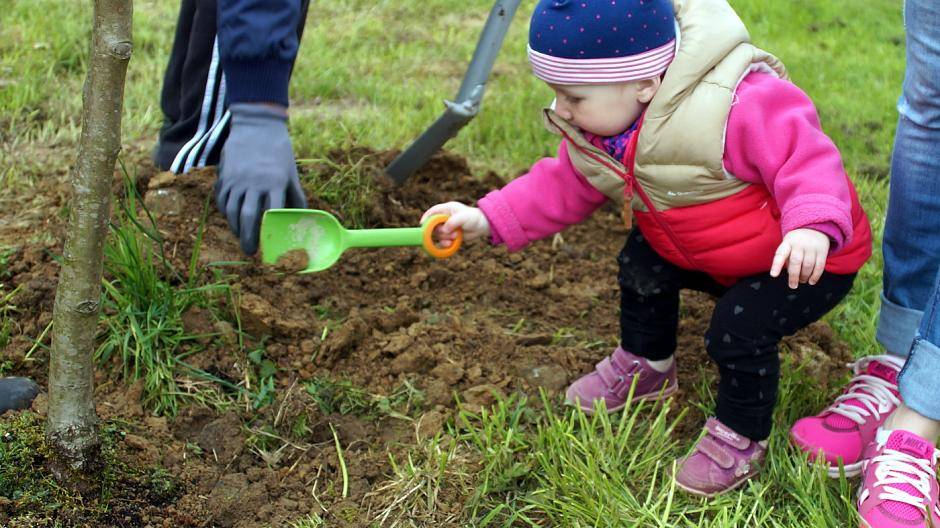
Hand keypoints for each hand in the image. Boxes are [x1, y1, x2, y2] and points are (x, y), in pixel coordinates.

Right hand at [216, 103, 306, 254]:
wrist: (257, 126)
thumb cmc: (279, 151)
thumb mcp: (291, 173)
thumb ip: (296, 196)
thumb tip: (301, 217)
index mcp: (275, 182)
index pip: (272, 213)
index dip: (269, 232)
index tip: (269, 245)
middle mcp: (254, 182)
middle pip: (247, 216)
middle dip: (247, 237)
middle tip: (250, 252)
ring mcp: (237, 179)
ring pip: (231, 210)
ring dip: (235, 227)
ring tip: (240, 237)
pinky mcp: (225, 175)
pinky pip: (222, 199)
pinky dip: (225, 212)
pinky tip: (231, 219)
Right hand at [420, 202, 489, 247]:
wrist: (482, 226)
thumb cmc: (474, 218)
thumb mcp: (463, 218)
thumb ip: (453, 222)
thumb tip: (444, 230)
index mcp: (447, 209)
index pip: (433, 212)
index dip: (426, 217)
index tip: (422, 224)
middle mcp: (445, 218)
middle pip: (433, 225)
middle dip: (439, 231)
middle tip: (449, 232)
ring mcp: (447, 227)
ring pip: (438, 234)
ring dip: (445, 237)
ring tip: (456, 235)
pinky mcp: (450, 235)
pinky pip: (443, 241)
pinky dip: (446, 243)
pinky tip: (451, 244)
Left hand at [770, 228, 830, 288]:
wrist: (815, 227)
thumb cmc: (797, 241)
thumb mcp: (788, 244)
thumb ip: (787, 257)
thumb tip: (791, 274)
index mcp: (788, 242)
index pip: (781, 254)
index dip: (777, 265)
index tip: (773, 275)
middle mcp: (800, 244)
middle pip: (796, 262)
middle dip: (794, 276)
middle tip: (793, 285)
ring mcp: (812, 247)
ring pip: (808, 265)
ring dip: (804, 276)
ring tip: (802, 281)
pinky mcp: (822, 251)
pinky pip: (819, 265)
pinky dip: (815, 276)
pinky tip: (811, 281)